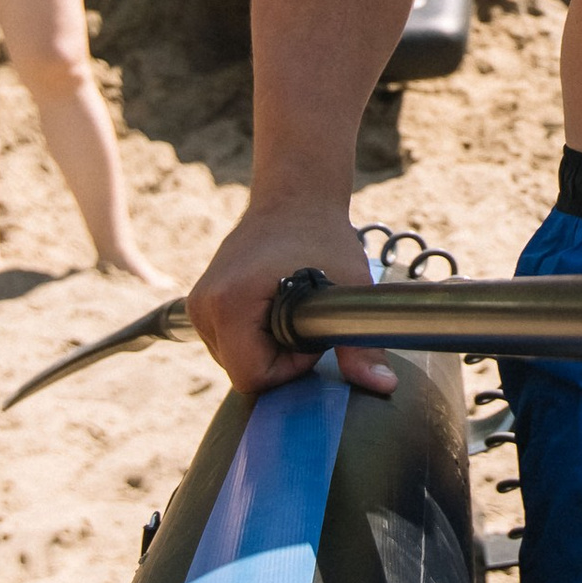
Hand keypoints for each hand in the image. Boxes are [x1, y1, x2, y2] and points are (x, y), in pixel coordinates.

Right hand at [187, 199, 396, 399]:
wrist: (296, 196)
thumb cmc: (324, 237)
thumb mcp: (349, 288)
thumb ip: (361, 342)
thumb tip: (383, 386)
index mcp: (229, 304)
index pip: (251, 377)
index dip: (289, 366)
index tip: (310, 331)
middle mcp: (203, 306)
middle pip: (242, 370)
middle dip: (279, 357)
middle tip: (305, 317)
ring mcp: (197, 304)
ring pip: (235, 360)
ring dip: (267, 347)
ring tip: (289, 307)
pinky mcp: (200, 302)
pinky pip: (229, 343)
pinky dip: (255, 336)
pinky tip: (274, 306)